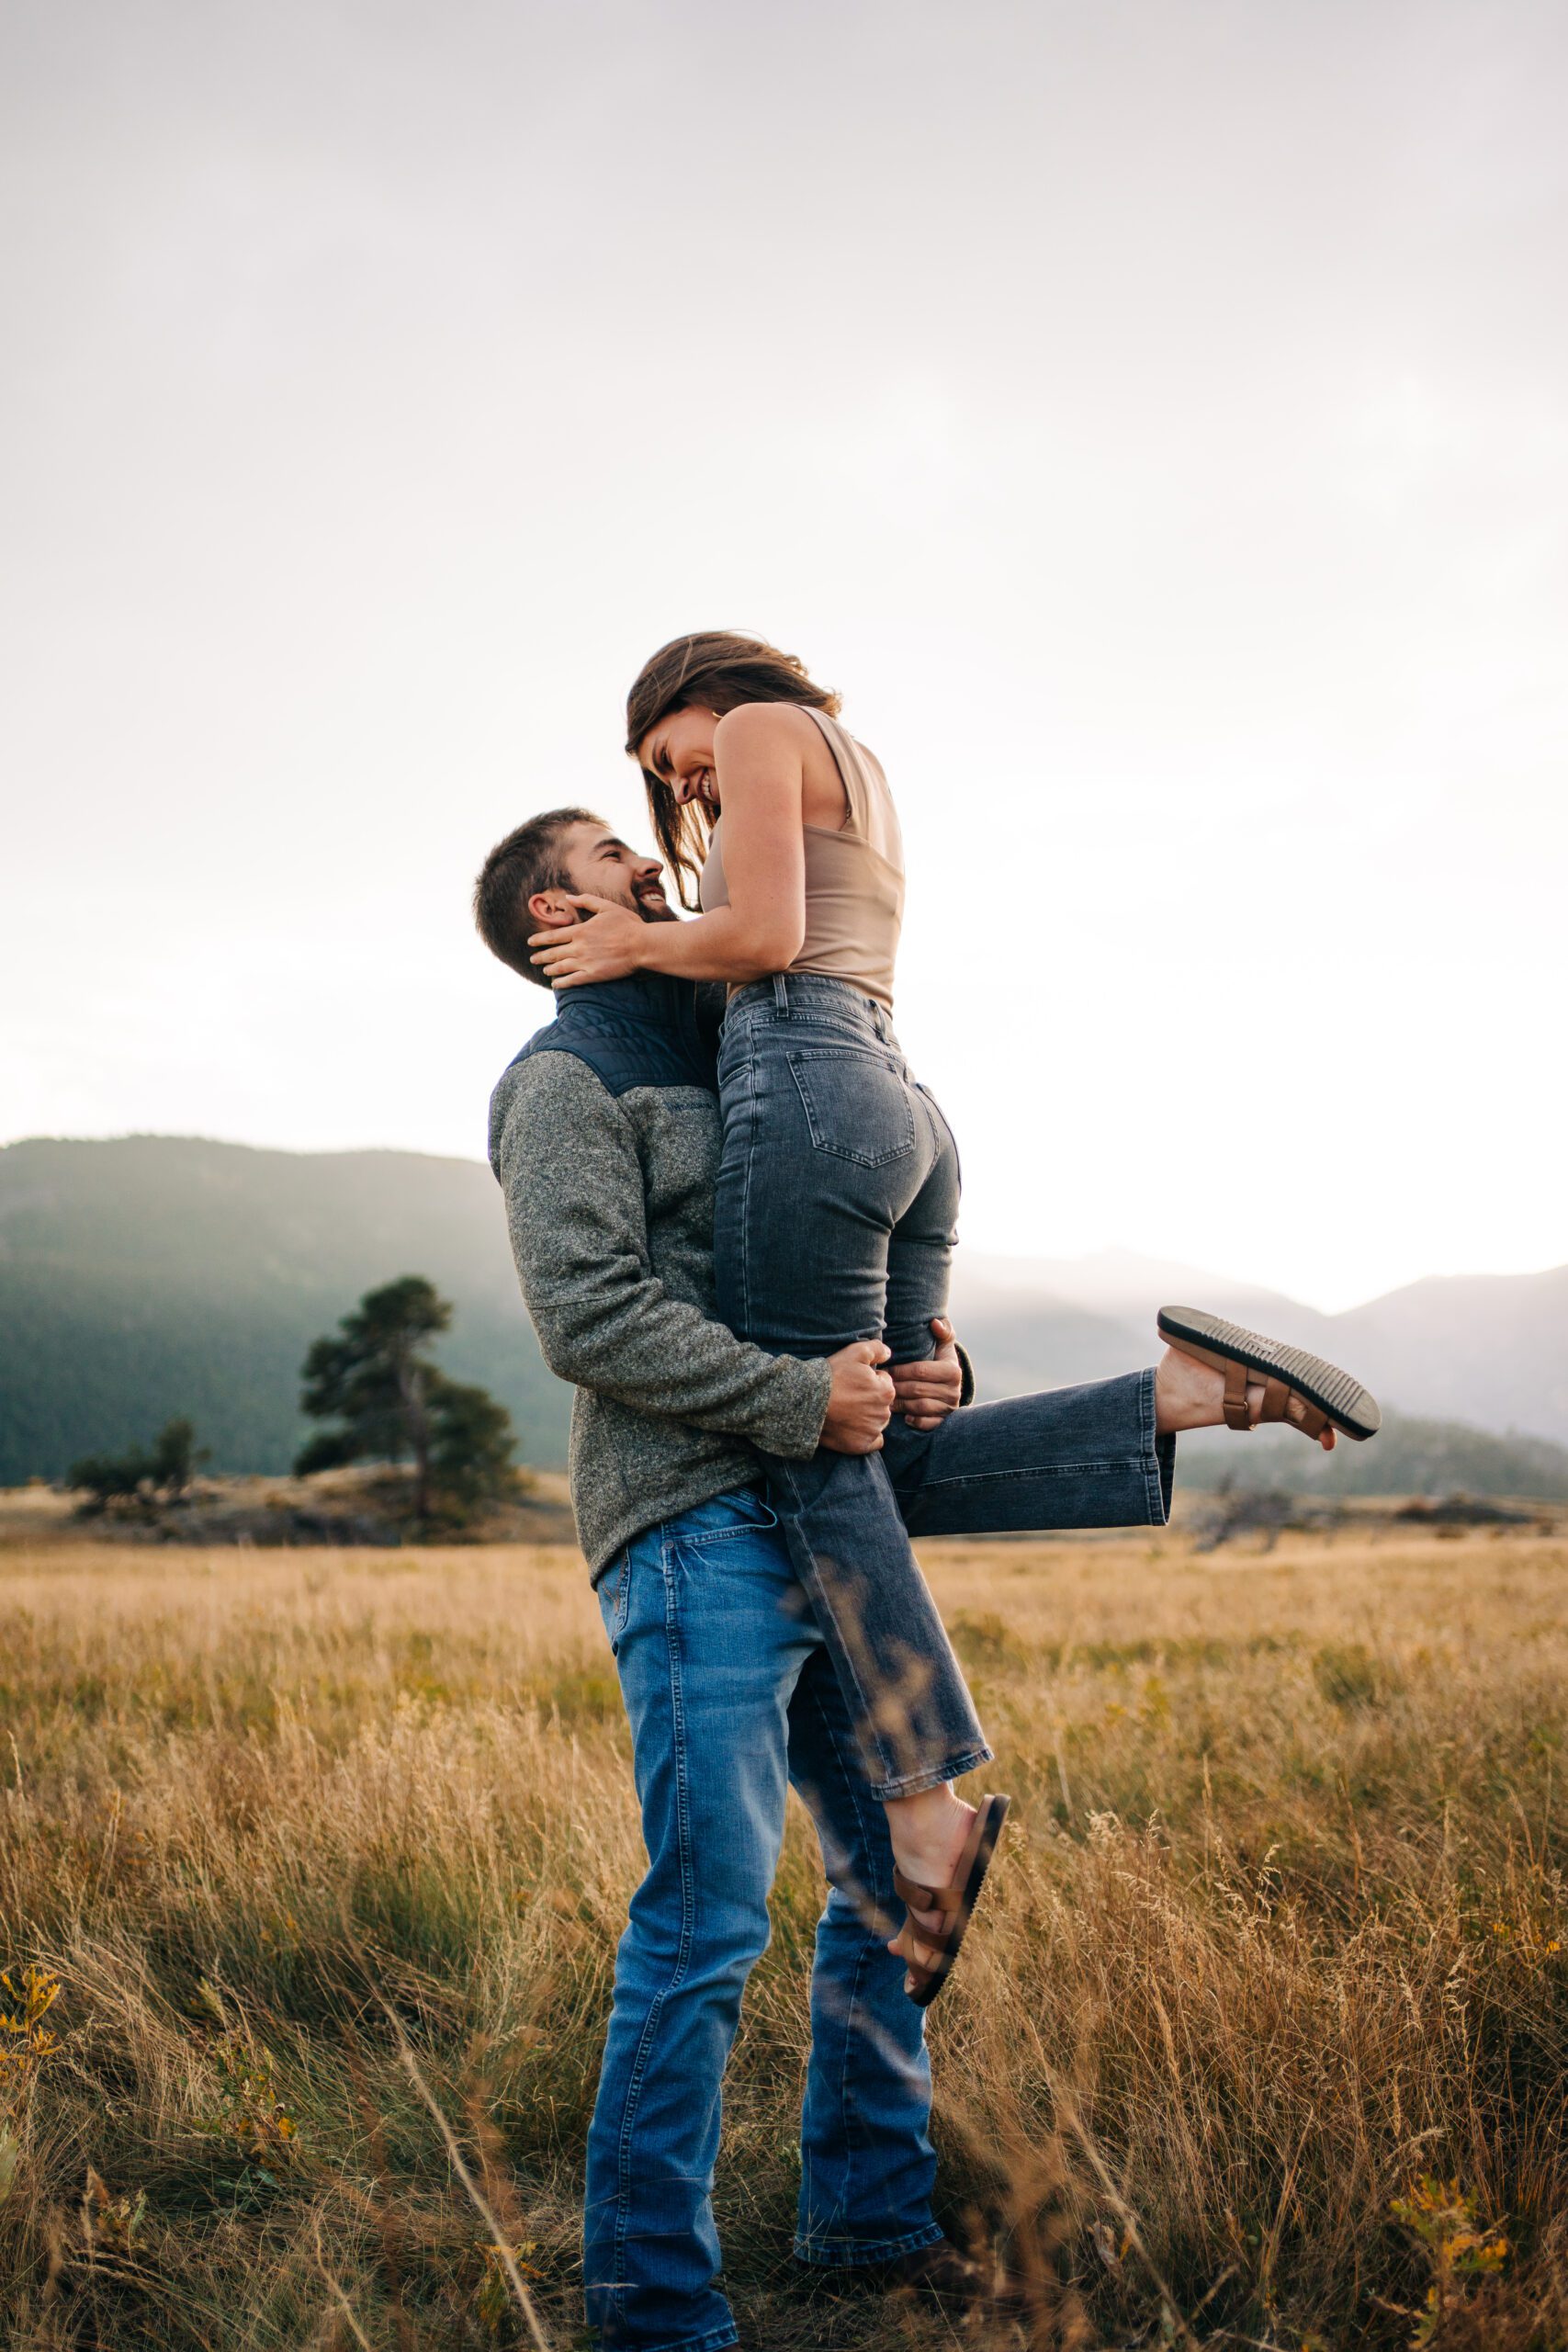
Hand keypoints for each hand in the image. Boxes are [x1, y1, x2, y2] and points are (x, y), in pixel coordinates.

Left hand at [529, 896, 647, 987]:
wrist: (642, 944)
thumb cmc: (627, 924)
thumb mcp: (606, 906)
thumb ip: (586, 901)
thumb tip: (568, 897)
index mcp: (580, 930)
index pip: (553, 936)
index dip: (539, 940)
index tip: (530, 942)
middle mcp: (579, 947)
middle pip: (553, 953)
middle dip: (541, 956)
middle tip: (532, 959)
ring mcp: (585, 962)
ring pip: (560, 968)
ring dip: (550, 969)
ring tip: (544, 970)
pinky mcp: (593, 975)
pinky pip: (572, 980)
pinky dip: (561, 983)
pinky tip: (556, 984)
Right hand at [820, 1340, 894, 1453]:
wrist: (808, 1403)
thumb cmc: (832, 1376)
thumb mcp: (855, 1352)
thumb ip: (877, 1349)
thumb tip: (889, 1353)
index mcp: (886, 1391)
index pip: (883, 1382)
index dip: (868, 1379)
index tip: (852, 1380)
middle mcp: (884, 1413)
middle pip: (881, 1403)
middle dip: (869, 1398)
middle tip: (848, 1395)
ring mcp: (873, 1431)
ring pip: (877, 1421)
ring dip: (867, 1416)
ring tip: (846, 1410)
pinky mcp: (861, 1445)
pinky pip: (873, 1441)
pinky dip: (866, 1435)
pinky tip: (853, 1427)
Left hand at [889, 1317, 962, 1430]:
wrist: (951, 1386)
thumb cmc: (941, 1361)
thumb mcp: (944, 1346)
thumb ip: (943, 1331)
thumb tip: (935, 1322)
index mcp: (952, 1371)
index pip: (919, 1370)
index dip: (899, 1370)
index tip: (883, 1369)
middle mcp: (954, 1391)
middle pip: (917, 1390)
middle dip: (895, 1387)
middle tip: (877, 1386)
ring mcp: (949, 1408)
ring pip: (920, 1407)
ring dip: (900, 1404)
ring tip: (885, 1400)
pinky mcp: (944, 1422)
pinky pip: (929, 1424)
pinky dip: (916, 1421)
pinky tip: (905, 1417)